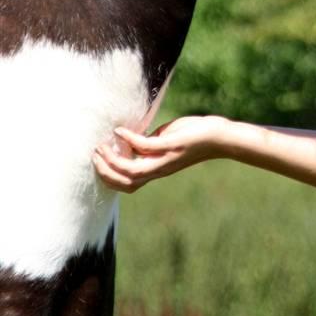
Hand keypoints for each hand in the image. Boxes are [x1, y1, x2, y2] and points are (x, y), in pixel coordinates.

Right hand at [93, 116, 221, 191]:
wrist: (220, 137)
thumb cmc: (196, 135)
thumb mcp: (168, 140)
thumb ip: (152, 143)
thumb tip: (135, 139)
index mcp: (157, 169)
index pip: (128, 184)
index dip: (110, 177)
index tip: (98, 161)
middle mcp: (159, 169)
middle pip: (125, 182)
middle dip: (105, 171)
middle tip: (95, 154)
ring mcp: (165, 159)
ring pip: (131, 170)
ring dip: (112, 160)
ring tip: (101, 146)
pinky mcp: (171, 146)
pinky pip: (144, 147)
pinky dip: (128, 140)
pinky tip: (120, 131)